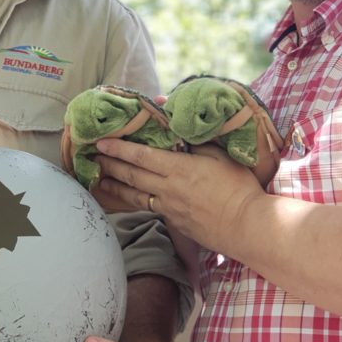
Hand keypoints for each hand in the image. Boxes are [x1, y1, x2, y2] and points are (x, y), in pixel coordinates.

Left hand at [95, 136, 262, 251]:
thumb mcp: (220, 154)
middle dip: (110, 166)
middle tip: (93, 158)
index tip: (101, 143)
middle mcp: (168, 189)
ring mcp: (170, 209)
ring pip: (135, 196)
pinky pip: (150, 210)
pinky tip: (129, 200)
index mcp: (179, 168)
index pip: (141, 156)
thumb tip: (175, 114)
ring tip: (99, 182)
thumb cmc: (238, 187)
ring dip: (115, 187)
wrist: (247, 227)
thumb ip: (194, 136)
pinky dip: (134, 203)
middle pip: (132, 176)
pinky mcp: (176, 224)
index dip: (119, 148)